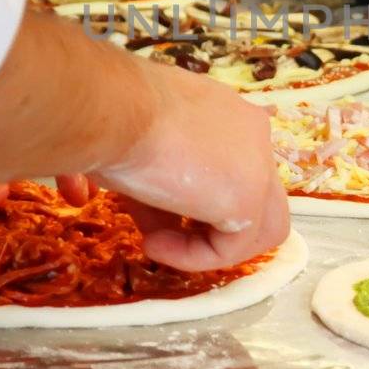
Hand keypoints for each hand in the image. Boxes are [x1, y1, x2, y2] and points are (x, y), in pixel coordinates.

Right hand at [75, 60, 288, 271]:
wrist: (112, 111)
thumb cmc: (110, 117)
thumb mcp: (134, 153)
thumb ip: (149, 185)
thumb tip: (121, 215)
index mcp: (226, 114)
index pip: (227, 167)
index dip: (191, 198)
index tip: (148, 205)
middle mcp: (252, 133)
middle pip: (251, 197)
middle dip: (207, 224)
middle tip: (159, 231)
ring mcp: (258, 165)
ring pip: (257, 228)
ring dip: (205, 245)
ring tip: (156, 242)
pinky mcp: (250, 198)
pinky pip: (232, 248)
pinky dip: (193, 257)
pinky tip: (153, 243)